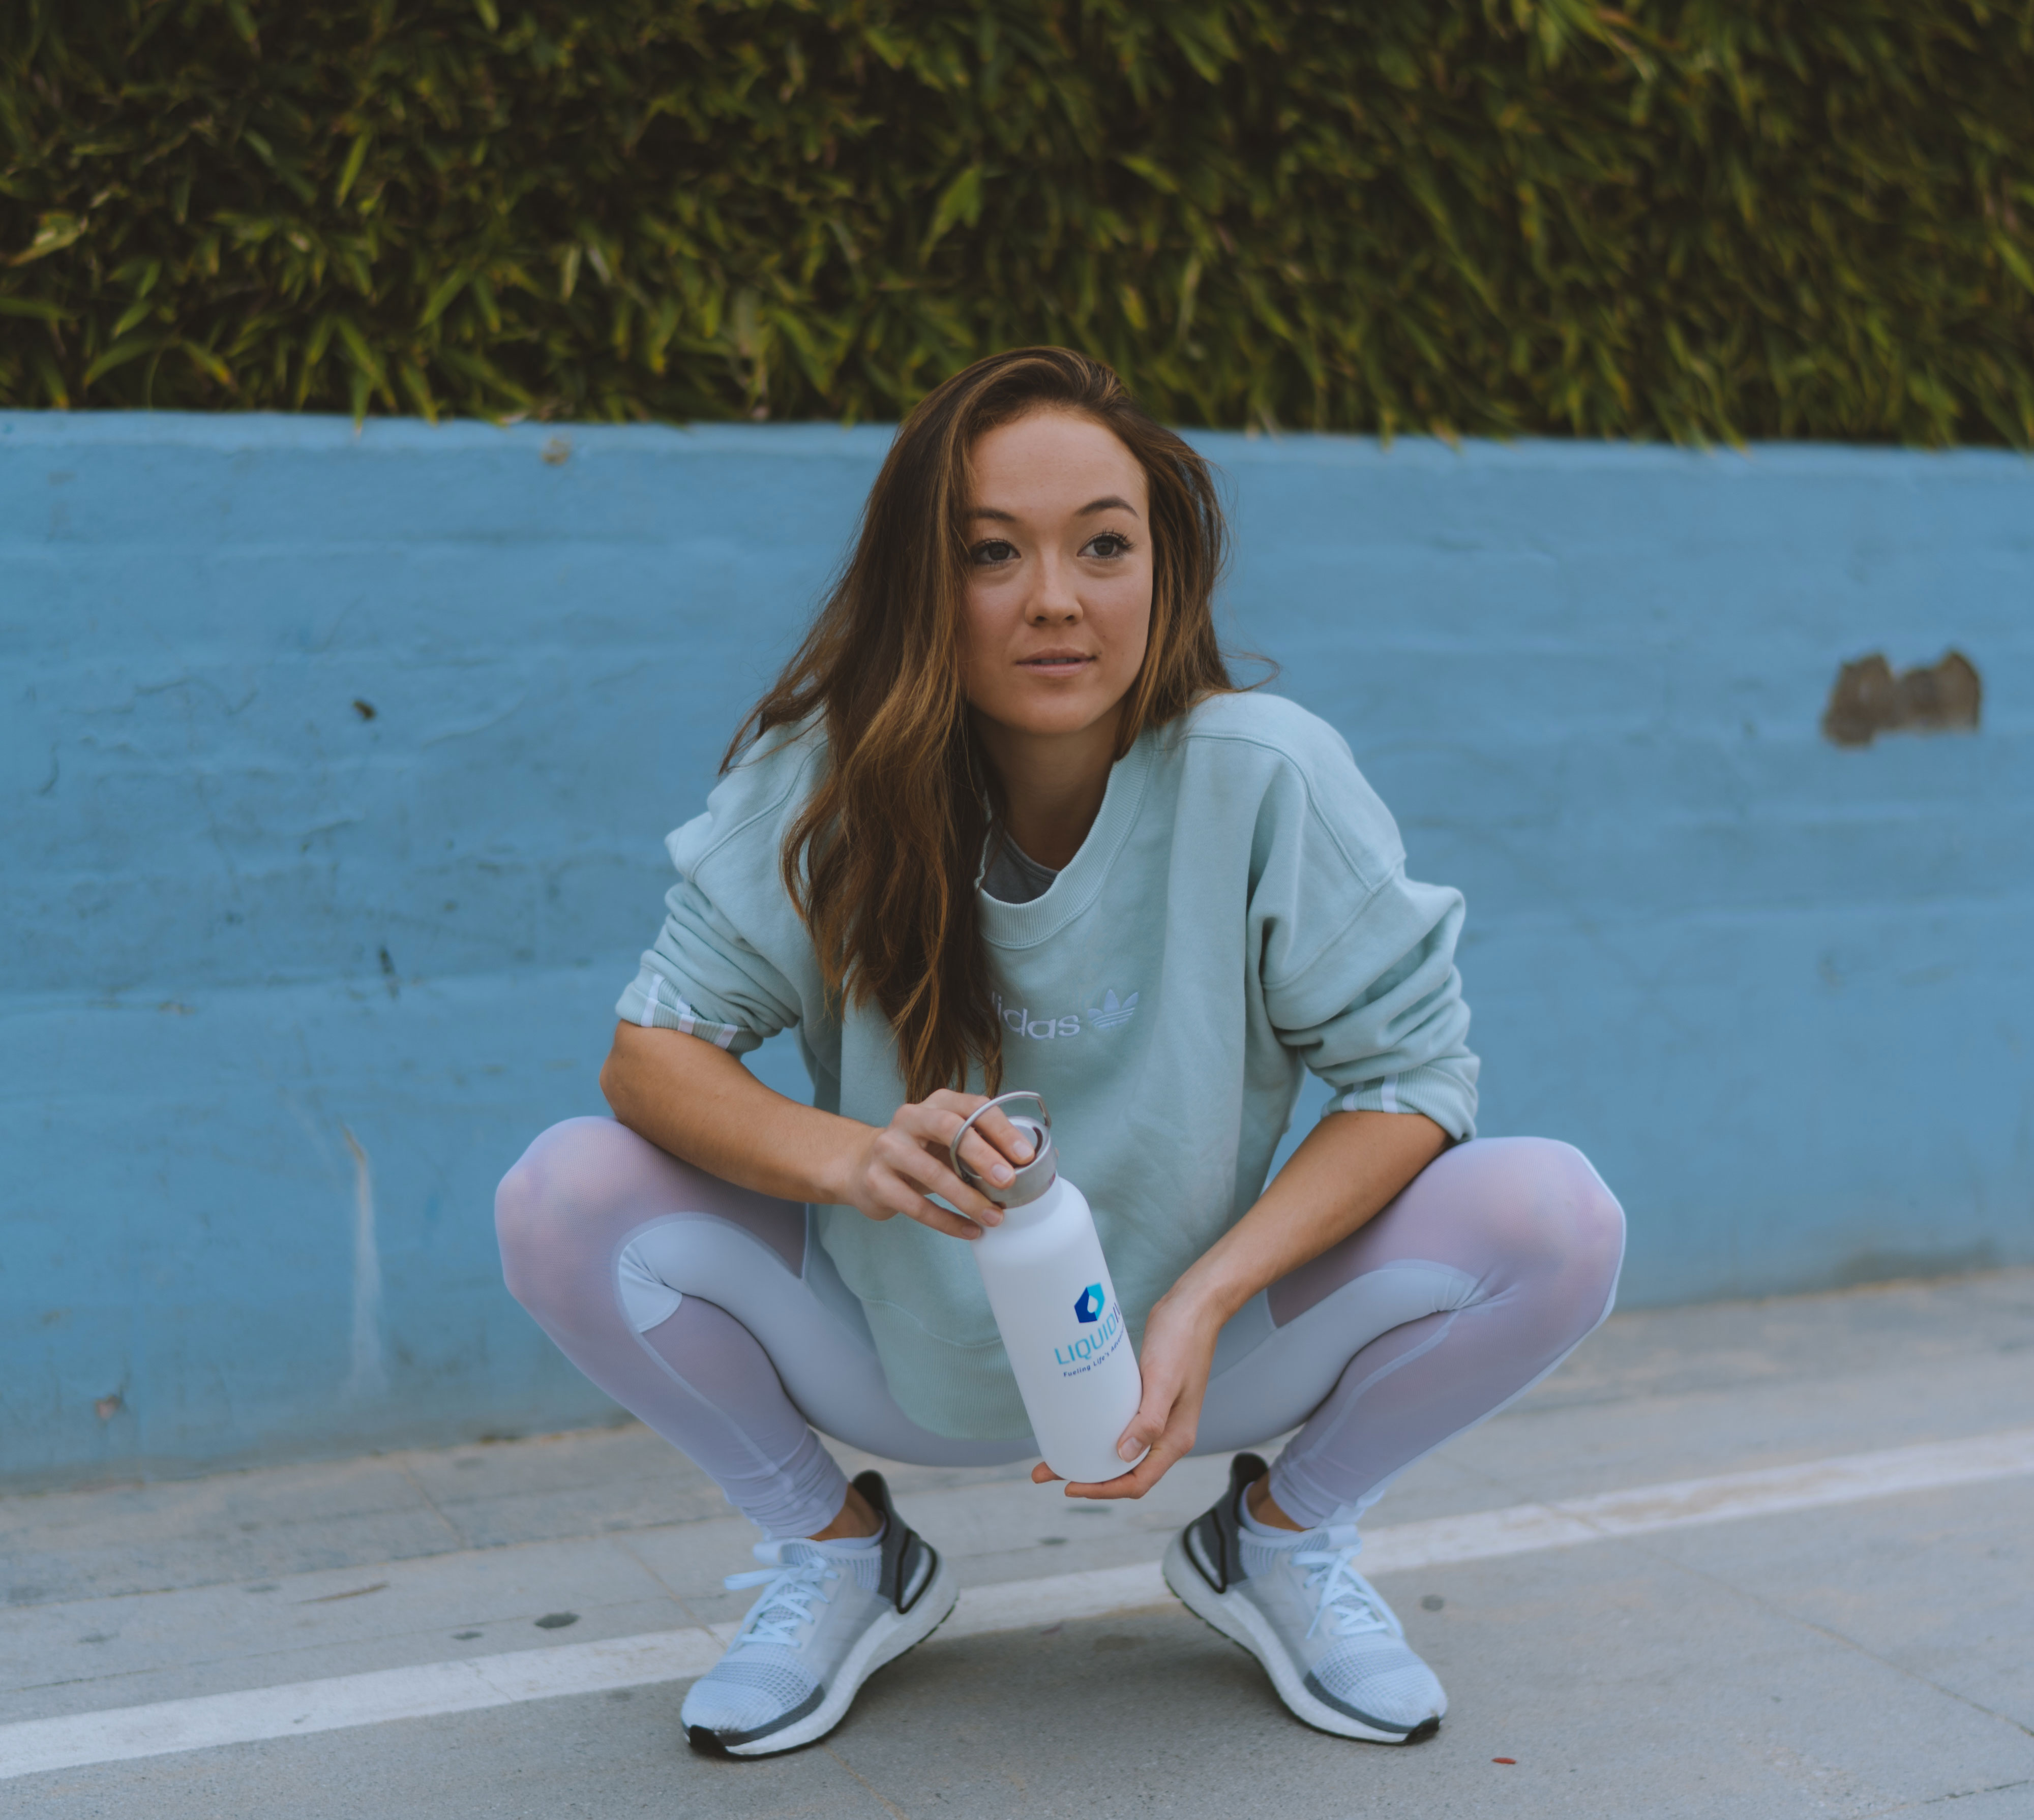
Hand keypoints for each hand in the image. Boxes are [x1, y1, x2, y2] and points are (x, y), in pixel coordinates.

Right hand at [840, 1090, 1035, 1240]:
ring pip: (933, 1173)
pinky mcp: (876, 1180)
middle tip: (1008, 1182)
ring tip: (994, 1217)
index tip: (1024, 1155)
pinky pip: (916, 1205)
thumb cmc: (922, 1153)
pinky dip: (946, 1221)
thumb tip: (1043, 1159)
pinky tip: (969, 1231)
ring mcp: (889, 1148)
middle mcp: (910, 1118)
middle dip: (983, 1156)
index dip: (1001, 1129)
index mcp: (936, 1103)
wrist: (863, 1167)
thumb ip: (986, 1144)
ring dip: (968, 1199)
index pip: (973, 1106)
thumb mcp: (950, 1140)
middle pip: (950, 1129)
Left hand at [1030, 1287, 1223, 1499]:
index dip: (1103, 1490)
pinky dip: (1098, 1433)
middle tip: (1048, 1472)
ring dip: (1089, 1455)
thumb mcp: (1164, 1380)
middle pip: (1124, 1471)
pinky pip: (1120, 1427)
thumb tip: (1124, 1454)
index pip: (1137, 1481)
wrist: (1193, 1307)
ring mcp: (1157, 1417)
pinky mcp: (1147, 1400)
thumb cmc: (1183, 1340)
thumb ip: (1149, 1419)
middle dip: (1088, 1476)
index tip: (1070, 1485)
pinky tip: (1078, 1426)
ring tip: (1054, 1454)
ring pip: (1119, 1450)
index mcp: (1175, 1439)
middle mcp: (1167, 1434)